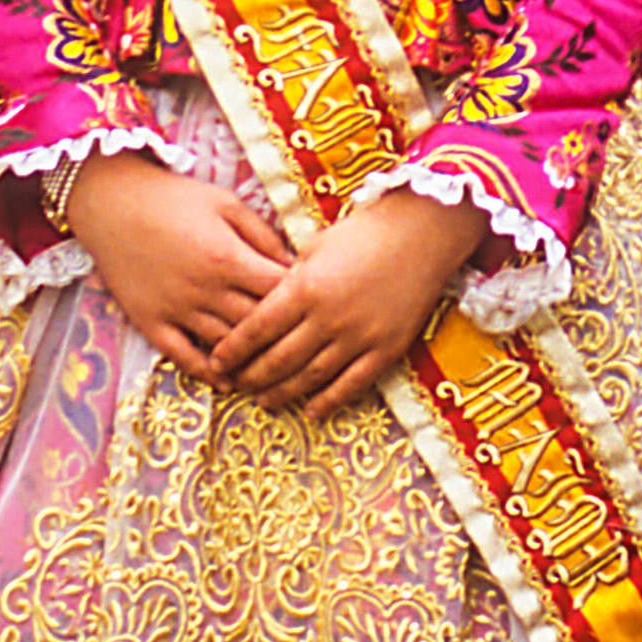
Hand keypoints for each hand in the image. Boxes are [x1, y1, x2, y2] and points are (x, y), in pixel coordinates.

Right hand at [63, 155, 289, 376]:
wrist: (111, 202)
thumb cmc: (174, 198)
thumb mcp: (226, 204)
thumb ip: (262, 235)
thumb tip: (295, 264)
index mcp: (228, 258)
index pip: (279, 292)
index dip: (302, 299)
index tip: (316, 303)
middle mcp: (205, 290)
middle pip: (256, 325)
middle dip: (282, 334)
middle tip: (302, 342)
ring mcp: (176, 310)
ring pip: (225, 347)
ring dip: (251, 360)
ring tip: (274, 368)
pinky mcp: (151, 322)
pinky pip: (182, 357)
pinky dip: (207, 373)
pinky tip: (227, 381)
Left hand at [207, 184, 482, 418]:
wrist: (423, 231)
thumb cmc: (365, 231)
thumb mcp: (315, 247)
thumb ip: (289, 279)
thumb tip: (265, 306)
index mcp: (304, 287)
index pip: (256, 328)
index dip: (233, 350)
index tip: (217, 361)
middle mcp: (327, 317)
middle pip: (278, 359)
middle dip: (252, 376)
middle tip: (236, 384)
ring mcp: (358, 337)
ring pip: (310, 377)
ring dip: (282, 393)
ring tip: (264, 400)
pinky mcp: (386, 349)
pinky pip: (352, 384)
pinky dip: (328, 401)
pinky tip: (311, 409)